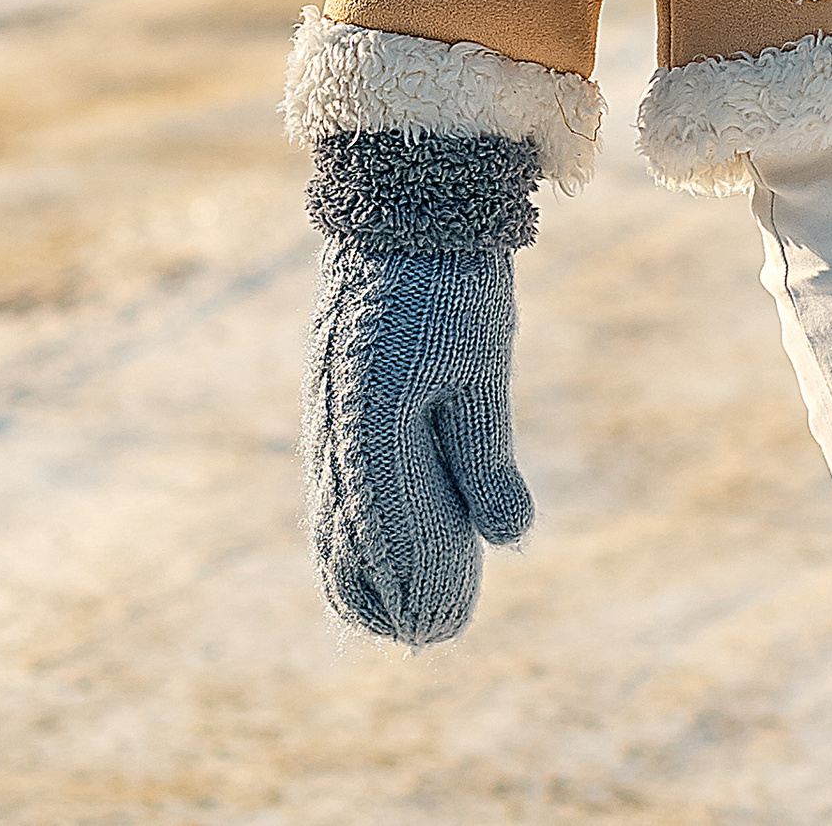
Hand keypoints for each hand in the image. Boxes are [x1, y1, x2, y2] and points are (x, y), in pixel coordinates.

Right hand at [301, 129, 540, 643]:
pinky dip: (344, 529)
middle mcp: (333, 427)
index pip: (386, 540)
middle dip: (388, 593)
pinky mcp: (328, 396)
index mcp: (371, 424)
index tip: (446, 629)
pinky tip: (364, 552)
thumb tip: (507, 535)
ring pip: (333, 517)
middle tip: (433, 632)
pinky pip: (328, 484)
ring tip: (397, 613)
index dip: (415, 590)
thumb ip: (486, 455)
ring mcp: (323, 412)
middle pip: (349, 541)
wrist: (405, 200)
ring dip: (363, 568)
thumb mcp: (483, 365)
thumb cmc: (455, 281)